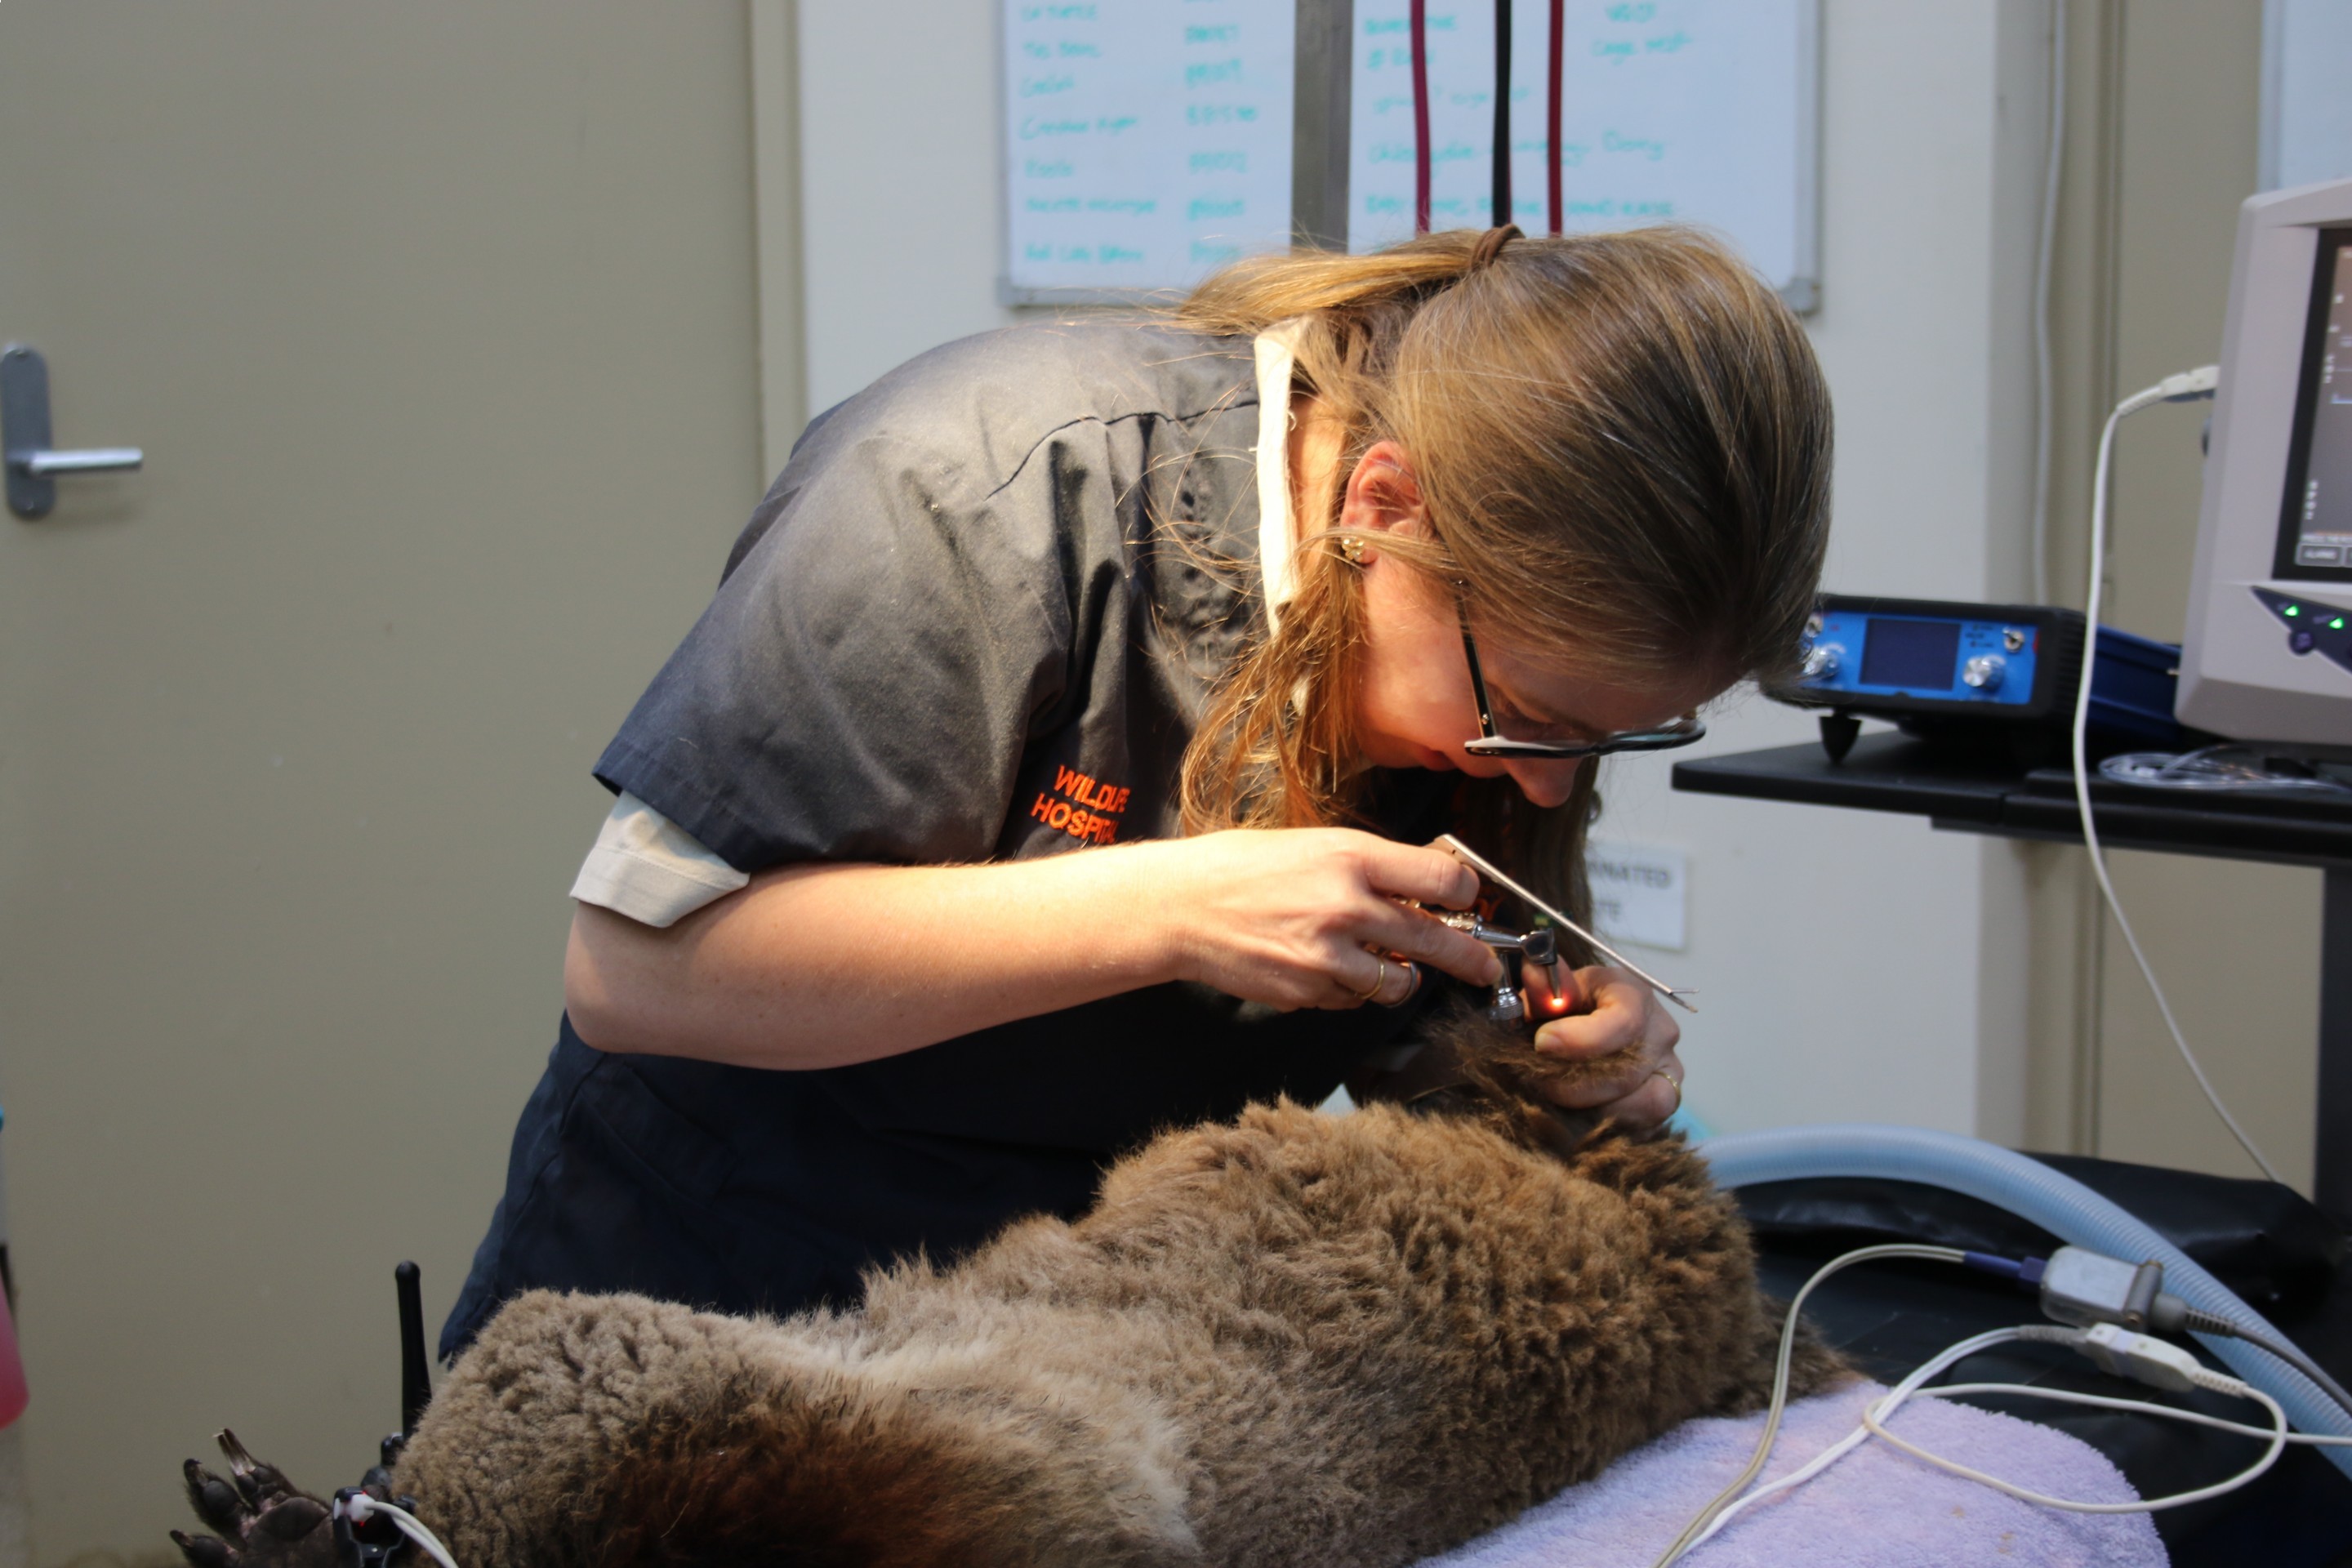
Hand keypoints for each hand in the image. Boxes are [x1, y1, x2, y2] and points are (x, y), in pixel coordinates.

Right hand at [1139, 830, 1502, 1010]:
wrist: (1181, 907)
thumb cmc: (1243, 867)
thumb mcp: (1315, 844)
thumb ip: (1371, 866)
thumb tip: (1427, 886)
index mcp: (1352, 857)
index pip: (1443, 880)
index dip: (1465, 895)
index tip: (1466, 903)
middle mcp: (1346, 906)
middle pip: (1438, 941)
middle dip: (1472, 959)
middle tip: (1486, 968)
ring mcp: (1327, 956)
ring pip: (1400, 984)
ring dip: (1402, 978)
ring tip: (1383, 963)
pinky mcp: (1308, 992)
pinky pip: (1353, 1000)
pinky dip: (1351, 990)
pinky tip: (1324, 967)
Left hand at [1521, 963, 1685, 1129]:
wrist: (1594, 1024)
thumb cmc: (1572, 1006)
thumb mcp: (1555, 990)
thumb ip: (1544, 988)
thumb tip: (1534, 977)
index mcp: (1636, 996)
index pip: (1624, 1023)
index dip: (1580, 1040)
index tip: (1541, 1043)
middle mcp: (1662, 1033)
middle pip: (1627, 1072)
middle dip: (1574, 1084)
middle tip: (1536, 1081)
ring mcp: (1670, 1071)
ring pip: (1642, 1105)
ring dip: (1592, 1109)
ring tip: (1554, 1101)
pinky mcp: (1666, 1103)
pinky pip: (1644, 1127)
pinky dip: (1608, 1127)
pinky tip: (1576, 1117)